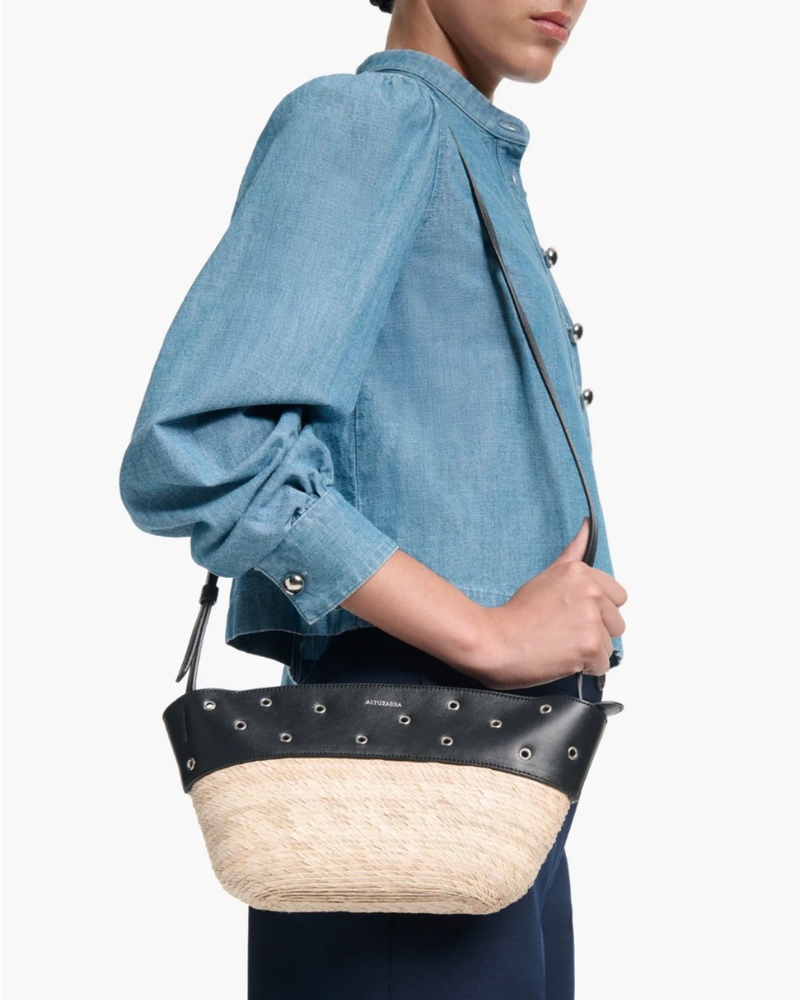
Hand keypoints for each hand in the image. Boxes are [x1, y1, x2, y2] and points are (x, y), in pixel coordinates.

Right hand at [462, 518, 626, 690]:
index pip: (618, 596)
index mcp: (582, 573)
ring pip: (609, 645)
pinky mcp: (589, 646)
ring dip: (588, 651)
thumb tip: (588, 525)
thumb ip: (574, 553)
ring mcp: (591, 620)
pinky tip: (561, 658)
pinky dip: (583, 667)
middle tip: (565, 632)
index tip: (577, 615)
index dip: (599, 610)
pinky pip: (601, 664)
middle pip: (617, 623)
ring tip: (560, 645)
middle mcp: (591, 593)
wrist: (494, 639)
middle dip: (597, 632)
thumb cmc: (515, 614)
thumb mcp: (547, 575)